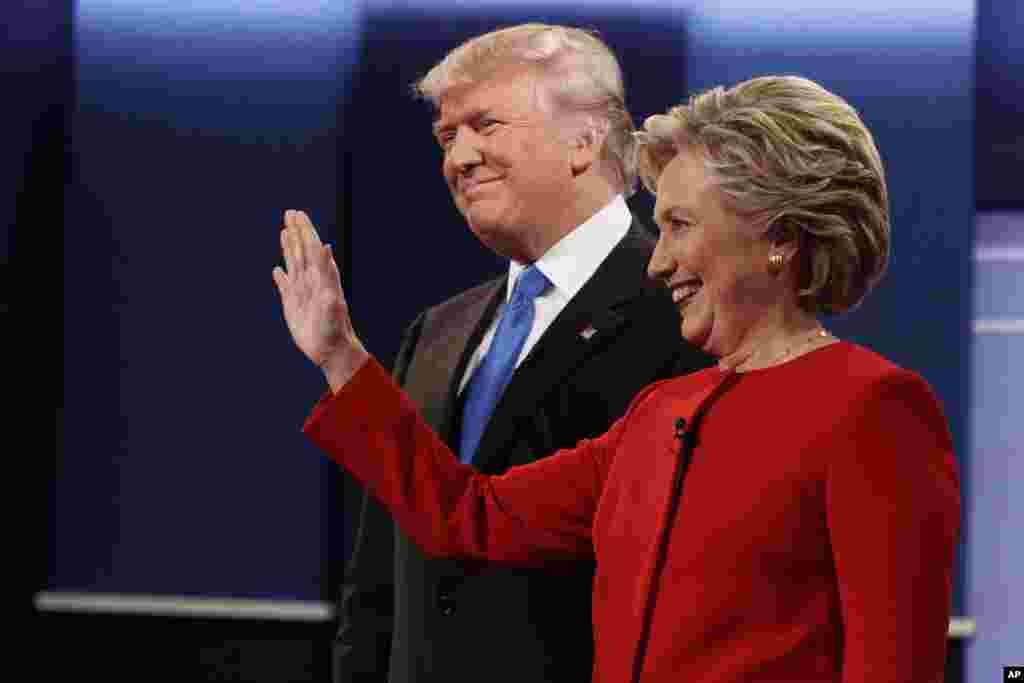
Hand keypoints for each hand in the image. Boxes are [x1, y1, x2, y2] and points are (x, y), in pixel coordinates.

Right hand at [273, 210, 368, 390]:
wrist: (332, 351)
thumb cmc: (334, 328)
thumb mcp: (331, 300)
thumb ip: (327, 273)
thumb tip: (325, 246)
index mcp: (322, 277)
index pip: (312, 247)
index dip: (305, 230)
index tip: (298, 214)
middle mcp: (312, 281)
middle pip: (302, 251)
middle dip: (297, 232)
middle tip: (291, 212)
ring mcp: (302, 292)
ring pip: (294, 264)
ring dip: (289, 247)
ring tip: (285, 231)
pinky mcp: (293, 306)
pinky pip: (285, 286)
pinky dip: (281, 276)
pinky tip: (277, 270)